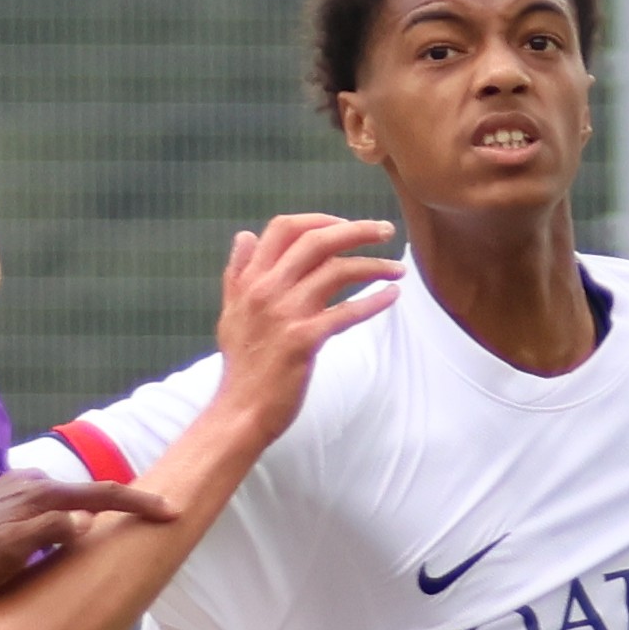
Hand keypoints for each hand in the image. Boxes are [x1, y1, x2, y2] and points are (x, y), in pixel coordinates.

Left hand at [0, 471, 177, 604]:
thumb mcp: (12, 553)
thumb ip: (50, 531)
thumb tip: (83, 521)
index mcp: (38, 494)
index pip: (100, 494)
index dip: (139, 503)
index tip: (171, 511)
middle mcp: (28, 482)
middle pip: (85, 492)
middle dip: (118, 504)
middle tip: (149, 517)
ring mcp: (12, 488)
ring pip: (63, 500)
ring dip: (86, 514)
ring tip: (105, 533)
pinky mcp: (0, 500)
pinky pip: (44, 506)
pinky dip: (61, 517)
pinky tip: (59, 536)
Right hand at [209, 213, 397, 436]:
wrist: (240, 410)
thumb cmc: (241, 365)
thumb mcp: (230, 311)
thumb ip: (238, 272)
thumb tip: (245, 235)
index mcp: (250, 280)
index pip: (284, 228)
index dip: (318, 219)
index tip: (345, 224)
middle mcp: (266, 290)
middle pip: (316, 241)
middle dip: (357, 230)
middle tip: (385, 231)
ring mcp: (285, 314)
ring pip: (337, 272)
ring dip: (374, 265)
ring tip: (398, 269)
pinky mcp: (303, 340)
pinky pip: (347, 312)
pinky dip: (374, 301)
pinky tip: (392, 296)